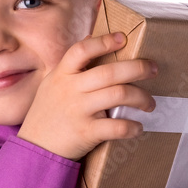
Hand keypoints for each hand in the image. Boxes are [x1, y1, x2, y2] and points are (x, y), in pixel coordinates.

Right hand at [17, 32, 157, 160]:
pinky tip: (137, 127)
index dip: (104, 42)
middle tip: (153, 69)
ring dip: (141, 98)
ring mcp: (78, 110)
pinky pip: (117, 126)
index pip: (82, 50)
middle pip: (110, 72)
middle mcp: (70, 89)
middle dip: (138, 68)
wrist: (35, 148)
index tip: (123, 39)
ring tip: (149, 103)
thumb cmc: (47, 115)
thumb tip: (93, 42)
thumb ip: (70, 68)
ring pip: (119, 95)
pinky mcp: (86, 132)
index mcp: (61, 74)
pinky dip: (132, 127)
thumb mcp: (51, 85)